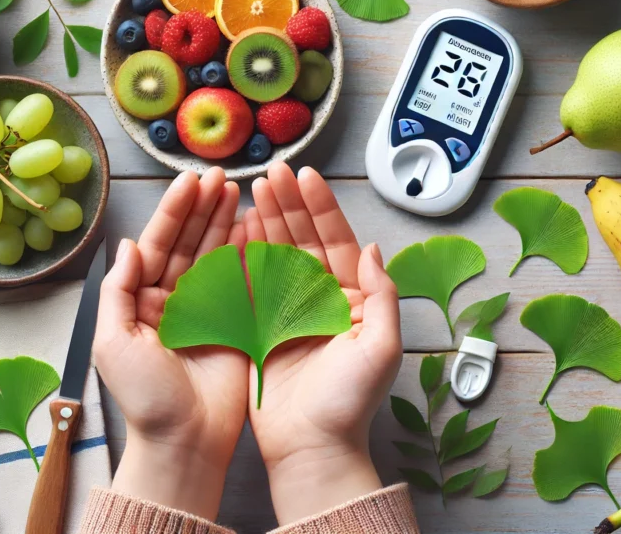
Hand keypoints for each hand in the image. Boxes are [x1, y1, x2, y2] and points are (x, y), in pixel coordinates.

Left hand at [94, 168, 246, 519]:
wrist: (184, 442)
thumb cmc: (145, 398)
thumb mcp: (112, 341)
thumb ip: (118, 290)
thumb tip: (126, 243)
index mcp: (141, 302)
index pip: (157, 245)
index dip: (174, 212)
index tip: (190, 181)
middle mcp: (172, 301)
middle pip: (188, 243)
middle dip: (202, 208)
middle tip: (220, 175)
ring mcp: (204, 312)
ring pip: (214, 256)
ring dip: (223, 222)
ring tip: (237, 191)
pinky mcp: (233, 325)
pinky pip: (240, 281)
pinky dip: (246, 252)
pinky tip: (252, 226)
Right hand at [244, 163, 402, 524]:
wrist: (311, 447)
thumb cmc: (349, 403)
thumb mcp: (381, 349)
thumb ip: (383, 297)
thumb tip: (376, 249)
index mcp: (352, 299)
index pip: (337, 242)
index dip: (321, 207)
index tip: (306, 176)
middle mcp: (322, 299)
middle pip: (305, 241)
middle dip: (289, 204)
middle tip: (271, 173)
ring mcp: (290, 312)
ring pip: (278, 254)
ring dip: (267, 221)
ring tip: (254, 190)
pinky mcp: (262, 327)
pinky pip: (253, 282)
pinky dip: (245, 255)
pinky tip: (237, 229)